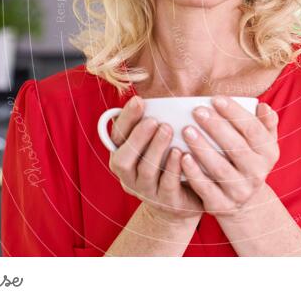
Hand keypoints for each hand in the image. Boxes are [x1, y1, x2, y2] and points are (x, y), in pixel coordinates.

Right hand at [107, 96, 202, 223]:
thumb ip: (155, 124)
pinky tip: (181, 153)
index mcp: (124, 156)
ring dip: (156, 148)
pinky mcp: (166, 202)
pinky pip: (167, 185)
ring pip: (145, 171)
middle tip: (154, 120)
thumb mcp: (159, 143)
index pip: (117, 137)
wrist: (184, 202)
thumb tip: (160, 97)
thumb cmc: (170, 163)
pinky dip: (173, 168)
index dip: (126, 119)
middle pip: (123, 158)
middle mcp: (129, 176)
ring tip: (168, 130)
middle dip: (137, 137)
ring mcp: (147, 191)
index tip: (139, 101)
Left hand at [180, 96, 279, 220]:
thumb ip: (265, 123)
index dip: (235, 113)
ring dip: (202, 148)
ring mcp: (240, 191)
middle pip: (236, 148)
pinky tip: (182, 157)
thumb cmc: (248, 159)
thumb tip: (263, 107)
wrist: (244, 201)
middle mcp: (257, 173)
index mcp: (268, 153)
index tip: (216, 99)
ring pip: (220, 168)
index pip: (253, 130)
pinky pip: (206, 188)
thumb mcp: (263, 143)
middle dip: (216, 127)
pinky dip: (194, 173)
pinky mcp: (221, 205)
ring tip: (186, 130)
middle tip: (197, 111)